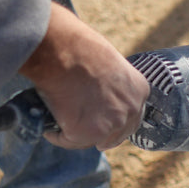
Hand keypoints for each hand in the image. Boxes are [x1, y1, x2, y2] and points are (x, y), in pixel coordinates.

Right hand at [19, 2, 149, 150]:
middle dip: (102, 135)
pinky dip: (56, 135)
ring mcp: (110, 125)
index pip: (132, 115)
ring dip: (77, 135)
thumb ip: (111, 83)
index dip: (116, 119)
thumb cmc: (80, 47)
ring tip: (61, 124)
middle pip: (117, 134)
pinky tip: (48, 127)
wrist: (64, 50)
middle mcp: (130, 110)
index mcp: (140, 90)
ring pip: (92, 139)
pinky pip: (67, 140)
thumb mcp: (108, 63)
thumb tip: (97, 94)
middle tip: (84, 131)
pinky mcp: (86, 134)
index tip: (103, 122)